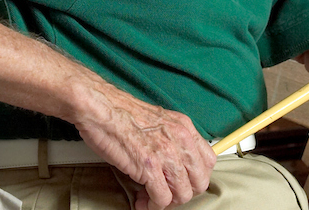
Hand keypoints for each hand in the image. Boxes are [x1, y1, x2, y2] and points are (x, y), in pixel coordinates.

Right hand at [73, 84, 215, 209]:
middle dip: (184, 192)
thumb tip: (177, 161)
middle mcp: (179, 140)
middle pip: (200, 181)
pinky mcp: (149, 167)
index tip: (184, 181)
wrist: (100, 107)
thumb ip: (173, 139)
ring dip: (168, 202)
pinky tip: (143, 200)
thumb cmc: (121, 112)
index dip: (196, 177)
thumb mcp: (159, 120)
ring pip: (183, 194)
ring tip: (151, 198)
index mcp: (184, 127)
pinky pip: (162, 198)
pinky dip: (152, 205)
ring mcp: (165, 154)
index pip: (208, 161)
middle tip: (168, 193)